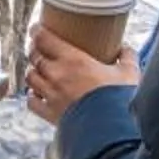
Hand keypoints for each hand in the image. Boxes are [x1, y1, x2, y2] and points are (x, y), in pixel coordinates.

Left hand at [25, 20, 140, 126]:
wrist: (111, 130)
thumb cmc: (120, 99)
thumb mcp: (129, 73)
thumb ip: (126, 58)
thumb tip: (125, 49)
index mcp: (74, 60)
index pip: (44, 39)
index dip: (37, 31)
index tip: (36, 28)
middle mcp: (57, 75)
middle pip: (34, 57)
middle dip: (35, 51)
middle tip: (39, 49)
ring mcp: (51, 95)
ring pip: (30, 77)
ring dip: (33, 72)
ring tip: (39, 70)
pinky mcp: (50, 114)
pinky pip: (31, 101)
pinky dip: (32, 96)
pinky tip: (38, 94)